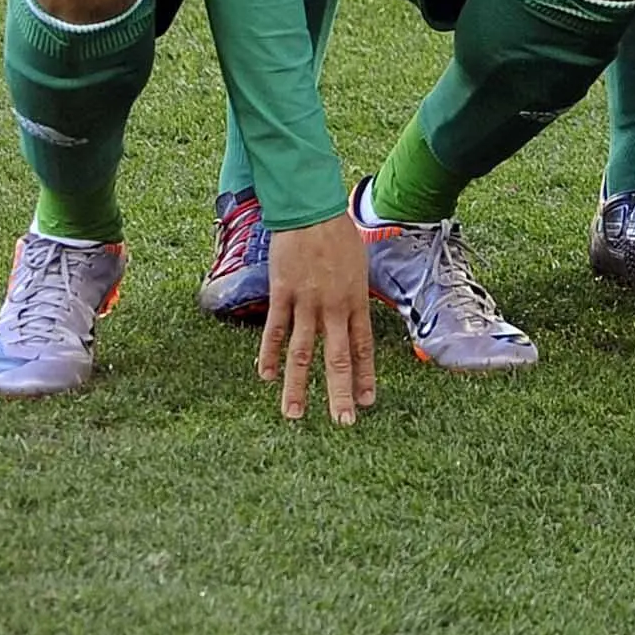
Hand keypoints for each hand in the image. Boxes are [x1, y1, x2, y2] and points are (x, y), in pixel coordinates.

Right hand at [259, 210, 377, 425]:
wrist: (312, 211)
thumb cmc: (338, 236)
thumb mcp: (357, 268)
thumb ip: (353, 298)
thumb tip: (354, 317)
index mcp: (355, 302)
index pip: (364, 347)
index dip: (366, 376)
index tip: (369, 402)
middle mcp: (333, 308)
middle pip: (338, 358)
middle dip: (341, 393)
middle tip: (344, 422)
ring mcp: (306, 303)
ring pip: (303, 353)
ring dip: (298, 387)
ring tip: (295, 415)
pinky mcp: (282, 295)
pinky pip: (275, 331)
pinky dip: (268, 355)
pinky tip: (265, 377)